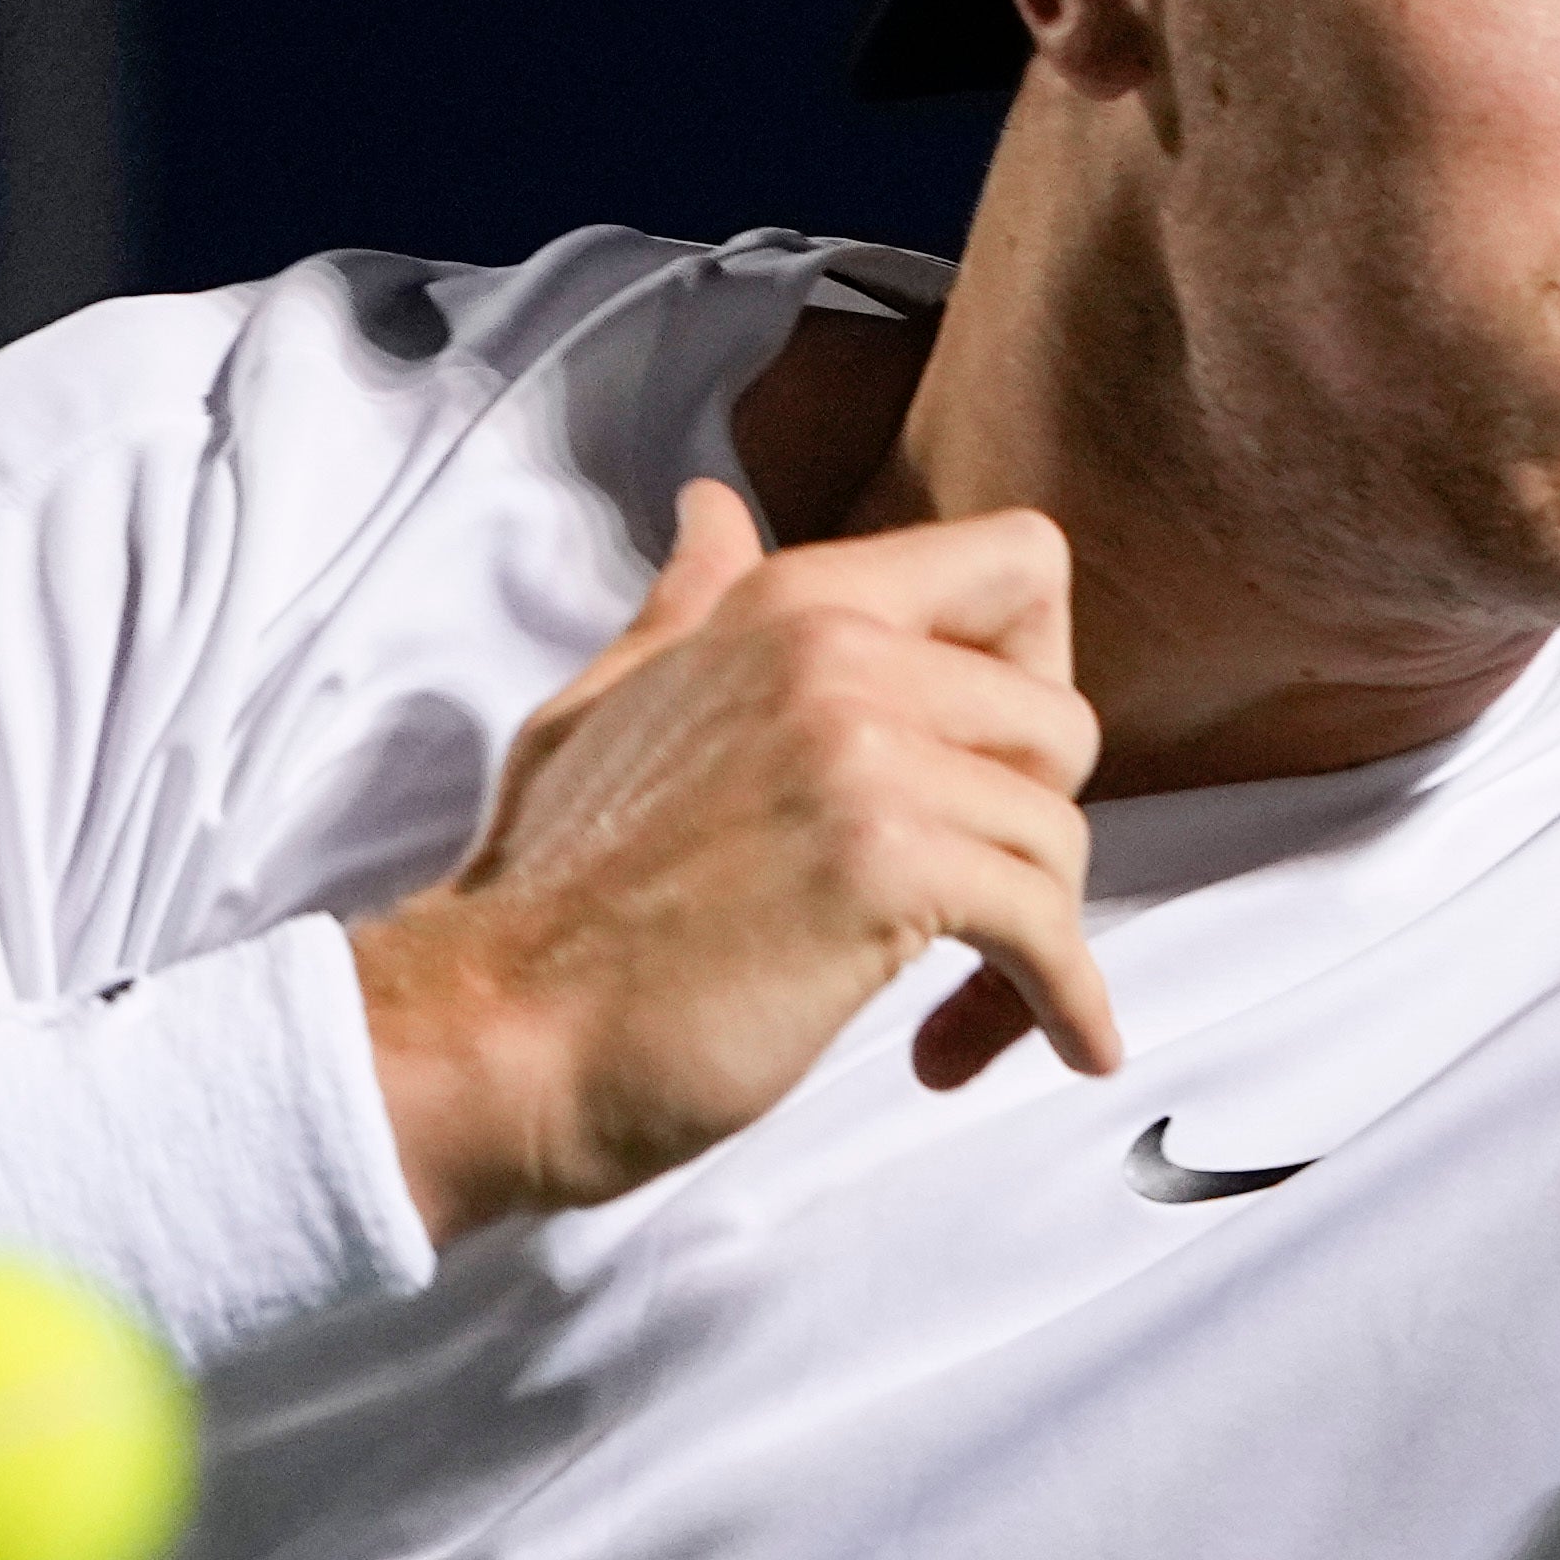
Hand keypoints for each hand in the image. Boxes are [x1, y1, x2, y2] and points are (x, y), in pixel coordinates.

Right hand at [352, 481, 1122, 1235]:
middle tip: (974, 906)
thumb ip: (688, 610)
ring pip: (1058, 833)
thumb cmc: (548, 903)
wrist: (491, 1029)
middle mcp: (835, 650)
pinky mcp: (882, 865)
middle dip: (1033, 827)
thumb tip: (714, 516)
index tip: (989, 768)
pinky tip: (1062, 1043)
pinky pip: (1049, 927)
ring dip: (1041, 941)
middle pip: (1061, 719)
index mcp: (790, 602)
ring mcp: (861, 752)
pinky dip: (1068, 1000)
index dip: (1034, 673)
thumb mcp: (605, 707)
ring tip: (974, 1007)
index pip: (1016, 565)